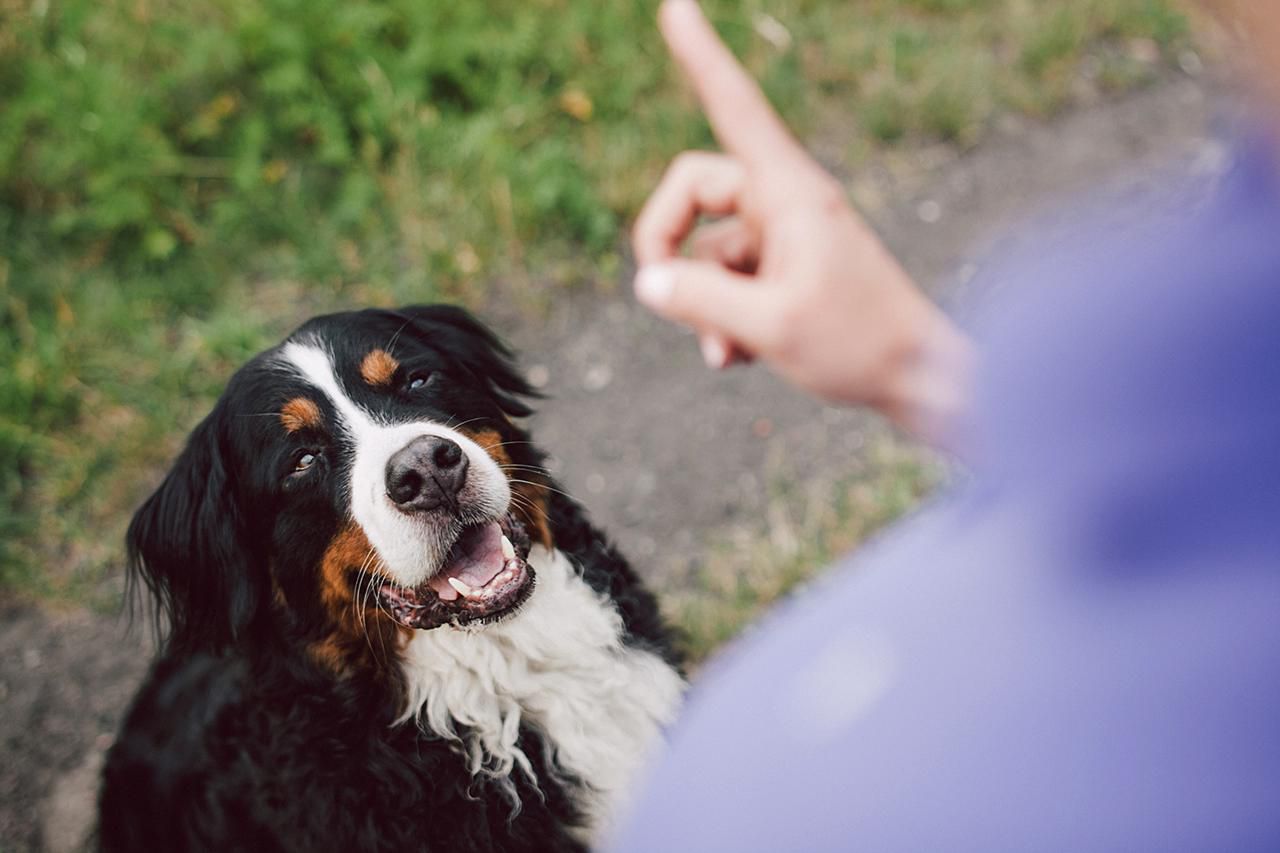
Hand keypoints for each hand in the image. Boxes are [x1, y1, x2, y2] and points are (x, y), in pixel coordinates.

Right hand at [632, 0, 972, 442]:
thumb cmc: (859, 343)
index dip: (702, 59)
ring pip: (707, 250)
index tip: (675, 7)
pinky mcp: (784, 270)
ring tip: (729, 353)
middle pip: (693, 188)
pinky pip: (728, 280)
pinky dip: (723, 317)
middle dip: (667, 244)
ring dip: (703, 305)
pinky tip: (739, 356)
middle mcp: (783, 203)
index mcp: (790, 193)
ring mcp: (783, 237)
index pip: (735, 109)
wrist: (917, 377)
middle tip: (658, 295)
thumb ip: (700, 301)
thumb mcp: (771, 325)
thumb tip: (646, 281)